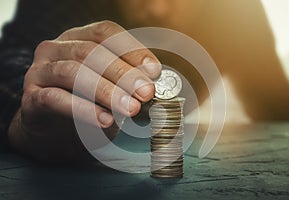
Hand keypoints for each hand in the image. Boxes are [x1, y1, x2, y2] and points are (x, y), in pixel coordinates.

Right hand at [8, 21, 160, 162]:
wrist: (53, 132)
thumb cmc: (86, 105)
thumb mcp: (109, 89)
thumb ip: (126, 84)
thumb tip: (151, 84)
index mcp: (77, 39)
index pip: (105, 33)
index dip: (132, 49)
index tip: (154, 70)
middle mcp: (56, 49)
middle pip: (91, 52)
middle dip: (123, 73)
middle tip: (145, 92)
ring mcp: (40, 71)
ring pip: (73, 72)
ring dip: (106, 90)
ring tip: (130, 108)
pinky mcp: (30, 98)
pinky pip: (56, 99)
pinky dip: (84, 109)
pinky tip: (105, 120)